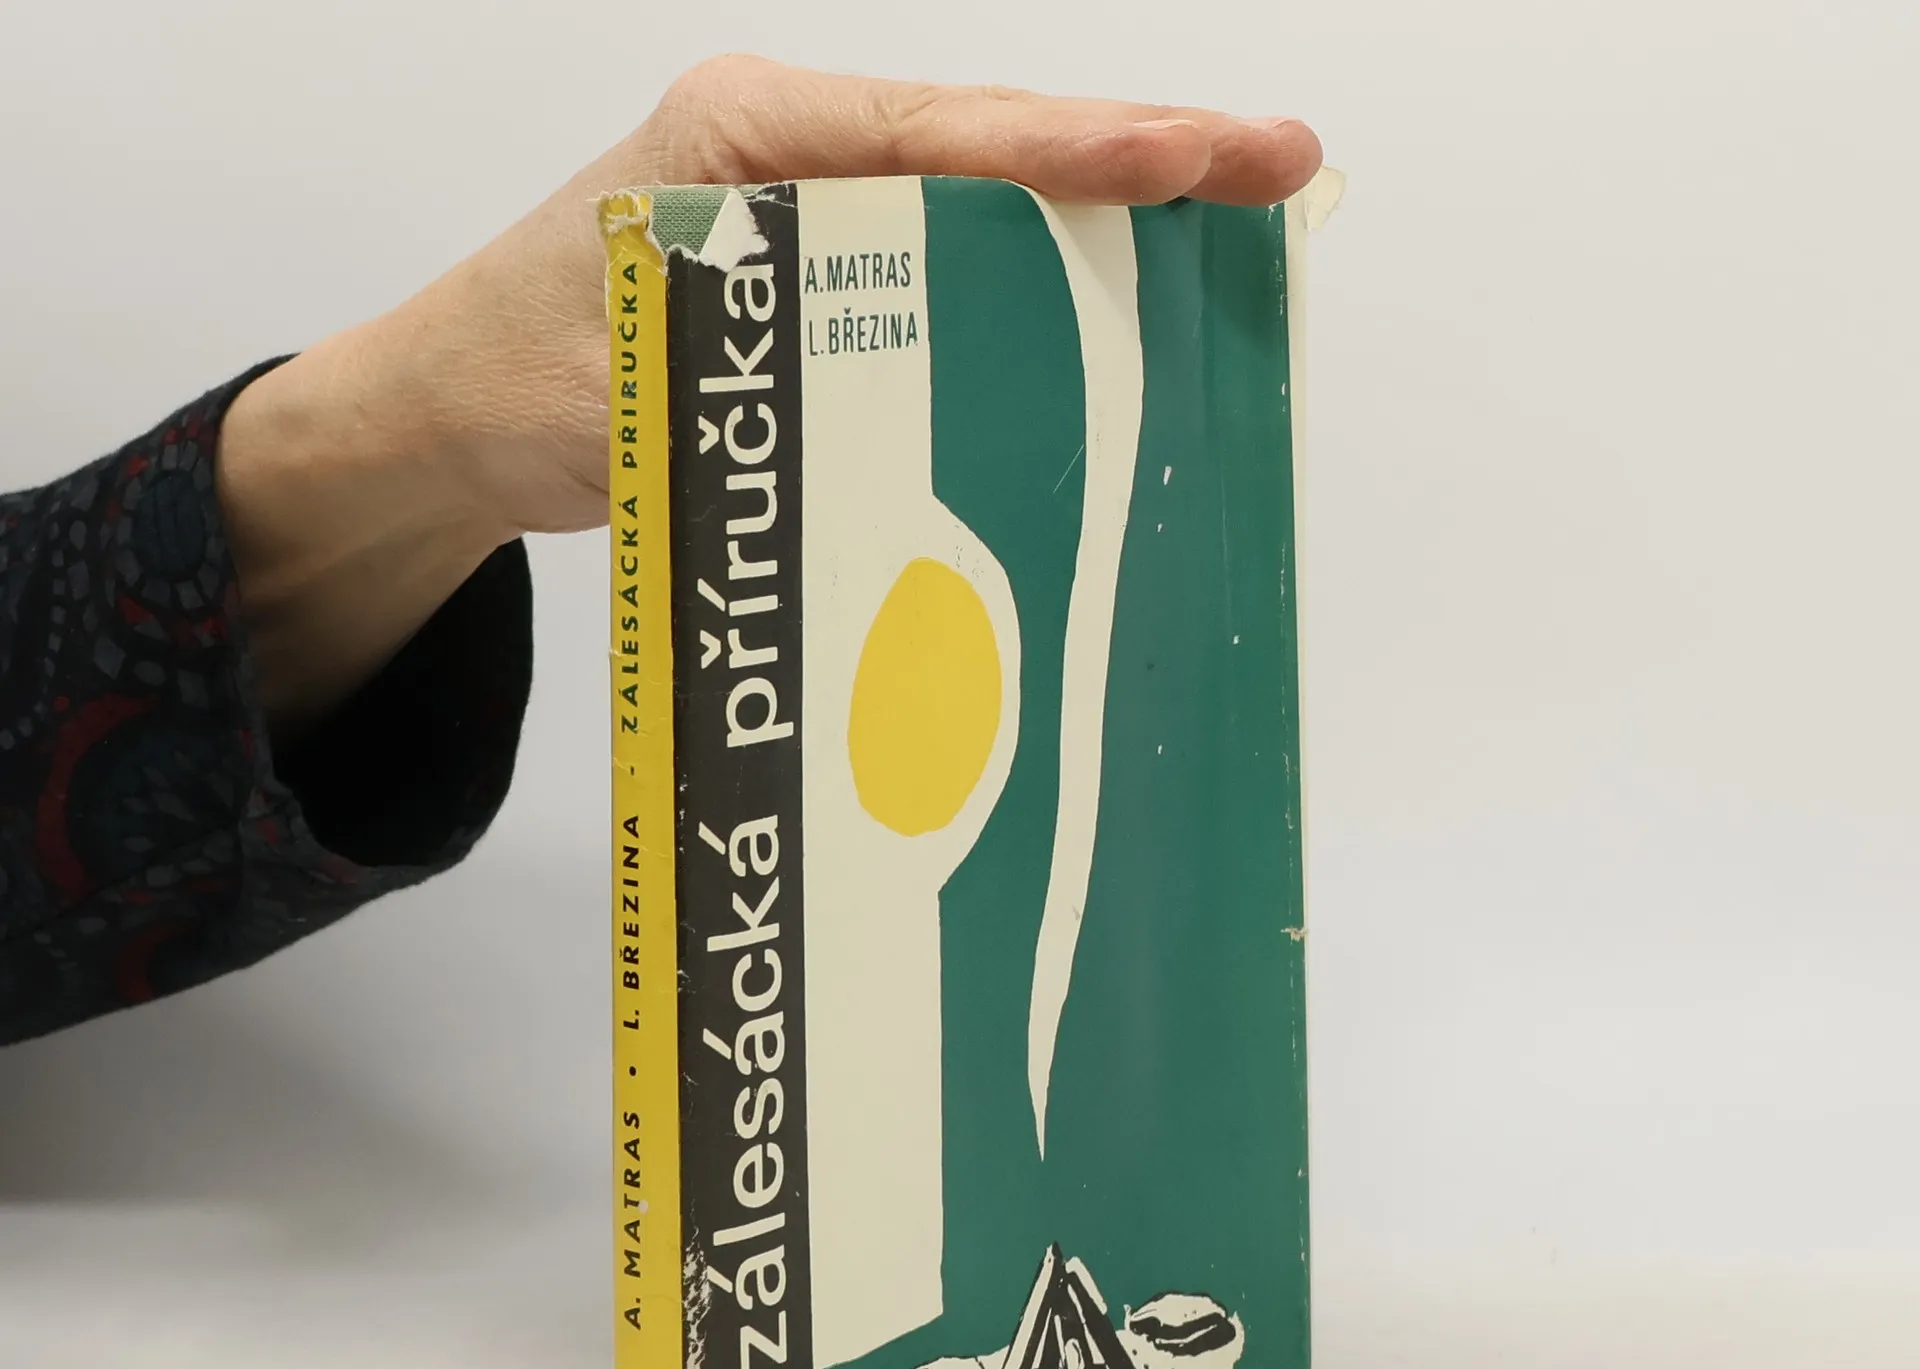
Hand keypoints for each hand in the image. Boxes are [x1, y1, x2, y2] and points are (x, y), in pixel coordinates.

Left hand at [218, 57, 1321, 732]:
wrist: (453, 417)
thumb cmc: (515, 379)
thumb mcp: (629, 376)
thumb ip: (758, 366)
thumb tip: (896, 397)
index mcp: (745, 137)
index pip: (939, 134)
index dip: (1073, 153)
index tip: (1191, 156)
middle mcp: (794, 154)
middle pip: (993, 146)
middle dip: (1139, 158)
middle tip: (1281, 162)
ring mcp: (815, 211)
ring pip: (989, 201)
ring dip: (1111, 217)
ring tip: (1239, 219)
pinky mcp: (826, 276)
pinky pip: (955, 265)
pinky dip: (1043, 277)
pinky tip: (1127, 300)